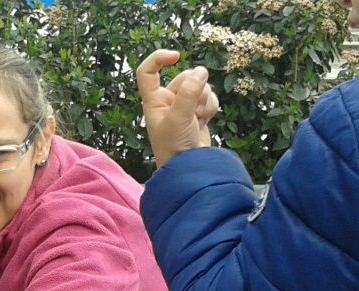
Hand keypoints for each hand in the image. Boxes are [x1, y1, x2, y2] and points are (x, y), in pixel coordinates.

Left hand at [136, 49, 219, 167]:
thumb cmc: (174, 147)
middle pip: (185, 77)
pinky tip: (204, 121)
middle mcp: (167, 100)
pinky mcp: (197, 111)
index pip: (147, 72)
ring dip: (204, 101)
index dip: (158, 59)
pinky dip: (211, 107)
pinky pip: (210, 97)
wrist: (190, 166)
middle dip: (195, 90)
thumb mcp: (179, 118)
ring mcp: (183, 105)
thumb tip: (201, 70)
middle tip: (192, 111)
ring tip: (197, 119)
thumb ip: (188, 93)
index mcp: (153, 101)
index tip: (176, 56)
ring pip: (201, 86)